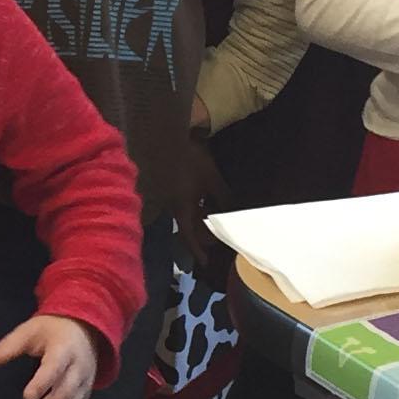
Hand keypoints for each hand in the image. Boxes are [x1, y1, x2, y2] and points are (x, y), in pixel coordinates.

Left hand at [0, 314, 99, 398]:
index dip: (42, 383)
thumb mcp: (29, 331)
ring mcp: (84, 383)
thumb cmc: (51, 330)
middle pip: (65, 393)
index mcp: (64, 348)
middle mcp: (78, 368)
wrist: (84, 330)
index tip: (26, 397)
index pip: (54, 367)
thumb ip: (9, 346)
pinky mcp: (85, 395)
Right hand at [175, 134, 227, 268]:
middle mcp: (173, 206)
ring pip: (186, 211)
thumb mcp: (211, 178)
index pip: (189, 238)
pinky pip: (183, 200)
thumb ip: (223, 197)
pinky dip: (195, 202)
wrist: (163, 136)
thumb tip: (236, 212)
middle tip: (217, 232)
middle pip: (187, 226)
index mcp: (182, 210)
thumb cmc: (188, 160)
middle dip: (202, 231)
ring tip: (215, 210)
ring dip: (200, 214)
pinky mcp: (168, 183)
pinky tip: (204, 194)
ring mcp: (169, 194)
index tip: (205, 263)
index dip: (198, 251)